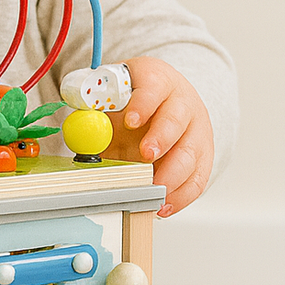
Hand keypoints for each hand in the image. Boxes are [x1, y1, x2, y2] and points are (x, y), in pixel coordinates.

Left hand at [106, 57, 213, 216]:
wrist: (163, 102)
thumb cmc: (134, 101)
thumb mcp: (111, 95)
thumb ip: (94, 109)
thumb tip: (80, 127)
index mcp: (157, 80)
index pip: (153, 87)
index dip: (143, 104)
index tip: (129, 120)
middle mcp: (182, 102)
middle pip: (177, 119)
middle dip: (161, 139)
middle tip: (145, 155)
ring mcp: (196, 129)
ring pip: (191, 152)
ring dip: (173, 174)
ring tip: (154, 190)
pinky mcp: (203, 155)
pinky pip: (198, 177)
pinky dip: (182, 195)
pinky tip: (164, 205)